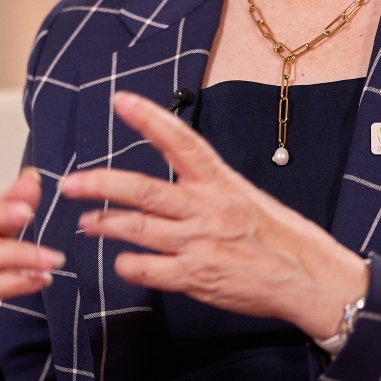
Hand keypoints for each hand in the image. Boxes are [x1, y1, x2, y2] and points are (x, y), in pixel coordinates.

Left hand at [60, 91, 368, 340]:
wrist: (310, 279)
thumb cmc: (281, 236)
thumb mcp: (246, 196)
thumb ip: (207, 184)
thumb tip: (173, 167)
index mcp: (221, 182)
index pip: (181, 141)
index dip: (149, 119)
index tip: (122, 101)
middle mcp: (206, 209)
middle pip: (142, 190)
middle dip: (100, 184)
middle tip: (70, 183)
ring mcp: (199, 244)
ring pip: (136, 230)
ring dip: (105, 225)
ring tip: (87, 222)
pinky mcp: (196, 277)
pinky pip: (147, 270)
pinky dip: (129, 265)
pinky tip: (123, 262)